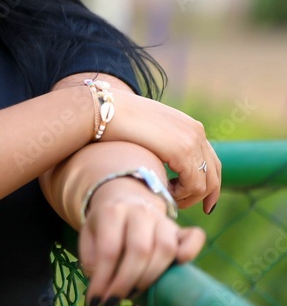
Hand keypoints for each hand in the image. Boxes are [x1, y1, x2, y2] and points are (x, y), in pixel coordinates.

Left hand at [79, 177, 205, 302]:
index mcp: (111, 212)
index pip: (109, 249)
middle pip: (139, 250)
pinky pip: (193, 237)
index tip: (97, 299)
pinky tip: (179, 266)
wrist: (123, 198)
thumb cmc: (105, 225)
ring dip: (151, 276)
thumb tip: (101, 283)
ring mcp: (162, 219)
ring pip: (165, 248)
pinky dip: (190, 251)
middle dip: (126, 281)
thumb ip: (92, 258)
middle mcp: (139, 212)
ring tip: (133, 293)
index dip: (104, 278)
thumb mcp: (89, 236)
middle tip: (116, 299)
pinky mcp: (179, 227)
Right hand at [103, 91, 220, 212]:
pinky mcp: (181, 150)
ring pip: (205, 183)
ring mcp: (191, 140)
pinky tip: (164, 193)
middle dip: (204, 196)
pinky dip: (181, 195)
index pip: (212, 161)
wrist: (102, 108)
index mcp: (190, 126)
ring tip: (168, 199)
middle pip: (214, 174)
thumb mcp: (149, 131)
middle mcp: (196, 131)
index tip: (203, 202)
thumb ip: (163, 143)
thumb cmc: (116, 120)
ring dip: (188, 197)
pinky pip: (193, 184)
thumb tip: (166, 160)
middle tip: (189, 208)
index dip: (210, 184)